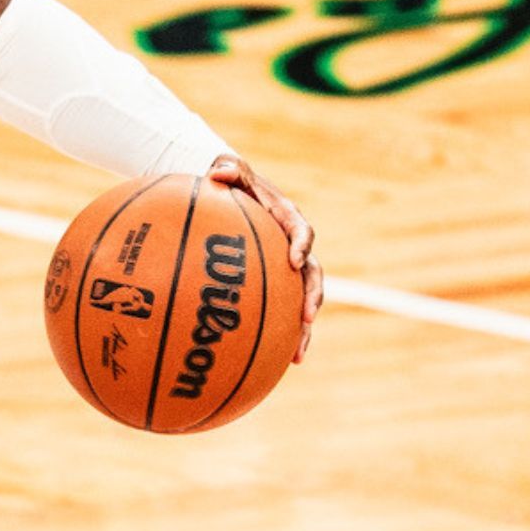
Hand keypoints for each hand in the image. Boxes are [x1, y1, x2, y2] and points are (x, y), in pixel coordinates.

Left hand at [207, 155, 322, 363]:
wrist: (227, 192)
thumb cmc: (226, 179)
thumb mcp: (227, 168)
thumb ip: (227, 168)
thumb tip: (217, 173)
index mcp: (286, 219)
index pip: (301, 232)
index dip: (300, 246)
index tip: (293, 261)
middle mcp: (292, 246)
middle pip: (311, 275)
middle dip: (312, 297)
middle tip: (306, 317)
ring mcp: (285, 268)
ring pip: (301, 300)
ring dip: (304, 328)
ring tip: (298, 355)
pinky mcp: (274, 283)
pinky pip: (279, 310)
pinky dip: (279, 334)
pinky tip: (272, 362)